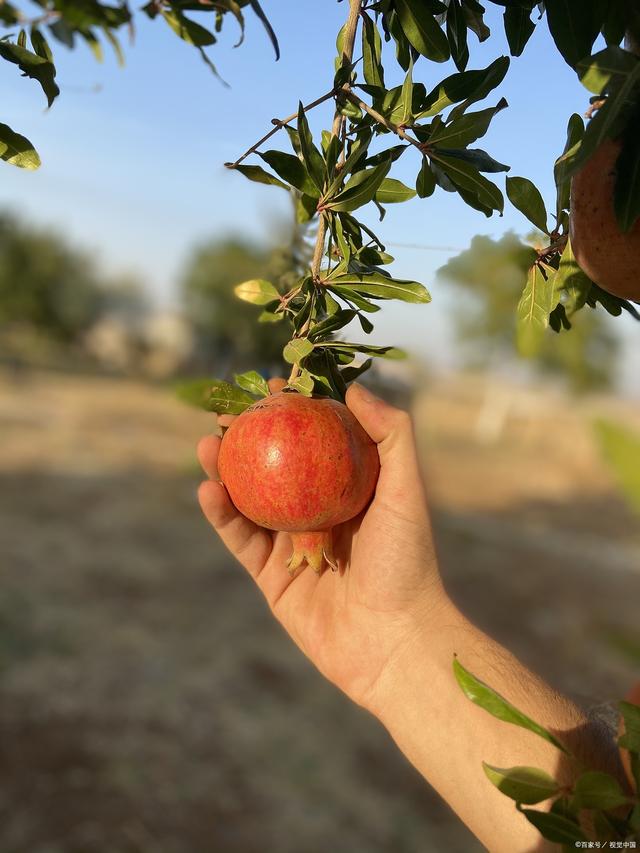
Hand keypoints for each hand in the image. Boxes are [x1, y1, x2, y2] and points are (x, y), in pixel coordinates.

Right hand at [197, 381, 449, 711]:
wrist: (393, 641)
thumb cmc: (406, 562)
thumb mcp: (406, 491)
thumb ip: (391, 436)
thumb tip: (355, 389)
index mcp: (350, 491)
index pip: (315, 442)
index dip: (293, 413)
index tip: (273, 385)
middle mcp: (318, 513)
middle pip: (275, 467)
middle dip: (250, 439)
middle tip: (226, 414)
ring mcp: (292, 545)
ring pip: (249, 500)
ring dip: (225, 471)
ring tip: (208, 443)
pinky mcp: (271, 576)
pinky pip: (240, 539)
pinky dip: (221, 515)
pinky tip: (208, 489)